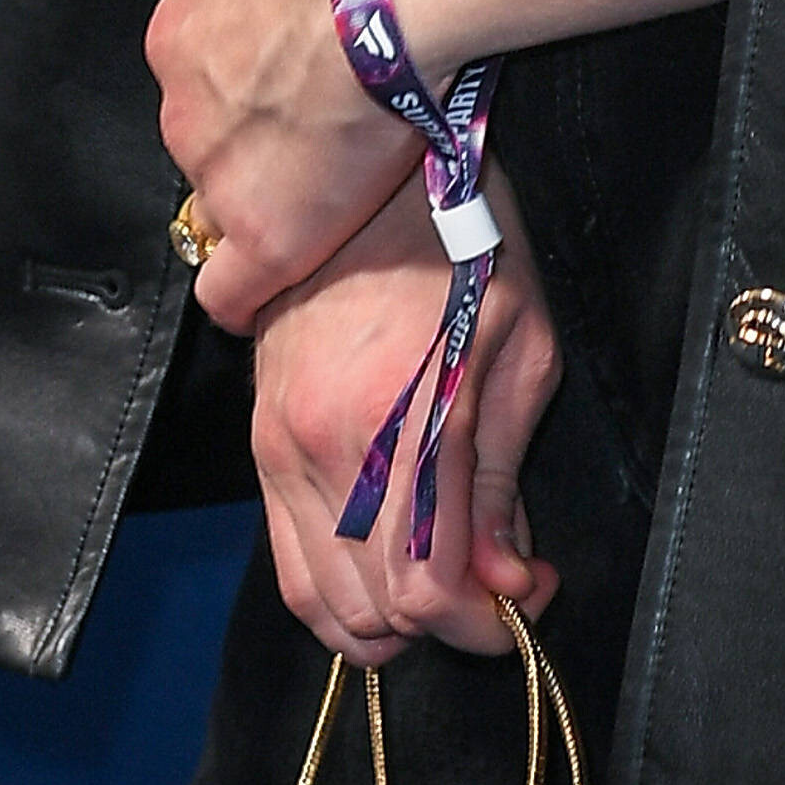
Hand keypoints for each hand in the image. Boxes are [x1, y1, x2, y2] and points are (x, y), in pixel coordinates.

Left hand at [148, 0, 421, 331]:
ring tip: (328, 195)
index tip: (273, 101)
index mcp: (180, 34)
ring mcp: (217, 172)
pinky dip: (245, 296)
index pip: (197, 85)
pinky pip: (229, 288)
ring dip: (265, 201)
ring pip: (224, 204)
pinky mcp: (263, 230)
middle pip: (206, 144)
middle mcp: (183, 108)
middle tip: (314, 137)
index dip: (239, 97)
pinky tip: (261, 301)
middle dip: (250, 145)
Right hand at [251, 165, 563, 664]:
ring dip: (386, 619)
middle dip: (441, 626)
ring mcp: (277, 445)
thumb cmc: (466, 238)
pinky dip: (336, 586)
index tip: (526, 606)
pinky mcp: (258, 438)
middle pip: (368, 613)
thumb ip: (506, 479)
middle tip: (495, 590)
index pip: (426, 591)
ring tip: (447, 581)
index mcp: (397, 421)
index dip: (483, 624)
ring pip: (316, 601)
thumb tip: (510, 583)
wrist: (368, 158)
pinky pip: (285, 557)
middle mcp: (321, 447)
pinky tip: (390, 559)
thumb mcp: (524, 344)